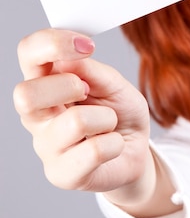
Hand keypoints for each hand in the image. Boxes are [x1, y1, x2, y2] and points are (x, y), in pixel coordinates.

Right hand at [13, 29, 152, 200]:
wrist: (135, 151)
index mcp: (45, 82)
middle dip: (68, 86)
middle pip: (25, 95)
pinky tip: (111, 147)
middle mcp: (36, 114)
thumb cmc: (119, 113)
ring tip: (108, 124)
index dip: (51, 43)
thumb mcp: (114, 84)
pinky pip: (94, 151)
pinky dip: (115, 143)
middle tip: (89, 91)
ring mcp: (45, 146)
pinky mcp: (61, 174)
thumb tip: (70, 58)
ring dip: (106, 118)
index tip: (86, 45)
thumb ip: (93, 71)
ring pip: (74, 122)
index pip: (27, 53)